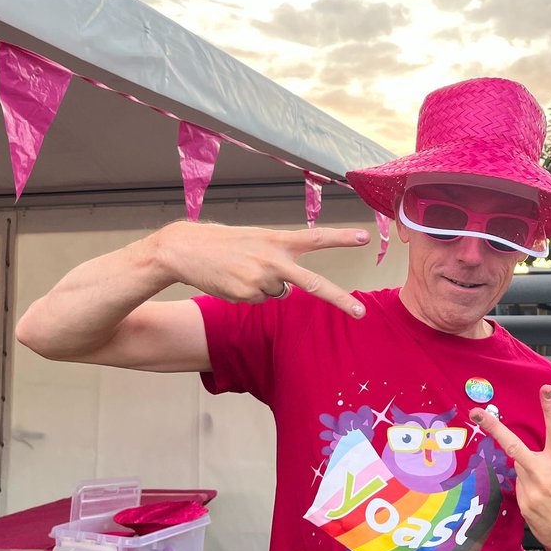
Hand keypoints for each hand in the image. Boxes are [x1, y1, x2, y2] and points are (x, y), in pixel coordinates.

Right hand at [153, 221, 369, 317]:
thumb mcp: (256, 240)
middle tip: (360, 313)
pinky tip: (231, 281)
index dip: (342, 238)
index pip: (316, 237)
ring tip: (240, 270)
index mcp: (277, 240)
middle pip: (313, 283)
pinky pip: (258, 301)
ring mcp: (261, 279)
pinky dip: (247, 294)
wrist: (185, 249)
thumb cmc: (222, 243)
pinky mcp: (246, 295)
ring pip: (277, 294)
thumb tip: (289, 290)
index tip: (366, 237)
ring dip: (263, 286)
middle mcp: (274, 260)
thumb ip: (279, 258)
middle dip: (339, 299)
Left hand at [470, 386, 550, 550]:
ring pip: (520, 470)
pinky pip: (521, 489)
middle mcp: (543, 476)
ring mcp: (530, 492)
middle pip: (514, 446)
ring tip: (548, 492)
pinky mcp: (523, 506)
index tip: (545, 390)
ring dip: (528, 474)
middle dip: (493, 428)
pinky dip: (530, 491)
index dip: (550, 408)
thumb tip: (532, 457)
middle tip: (477, 413)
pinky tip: (544, 504)